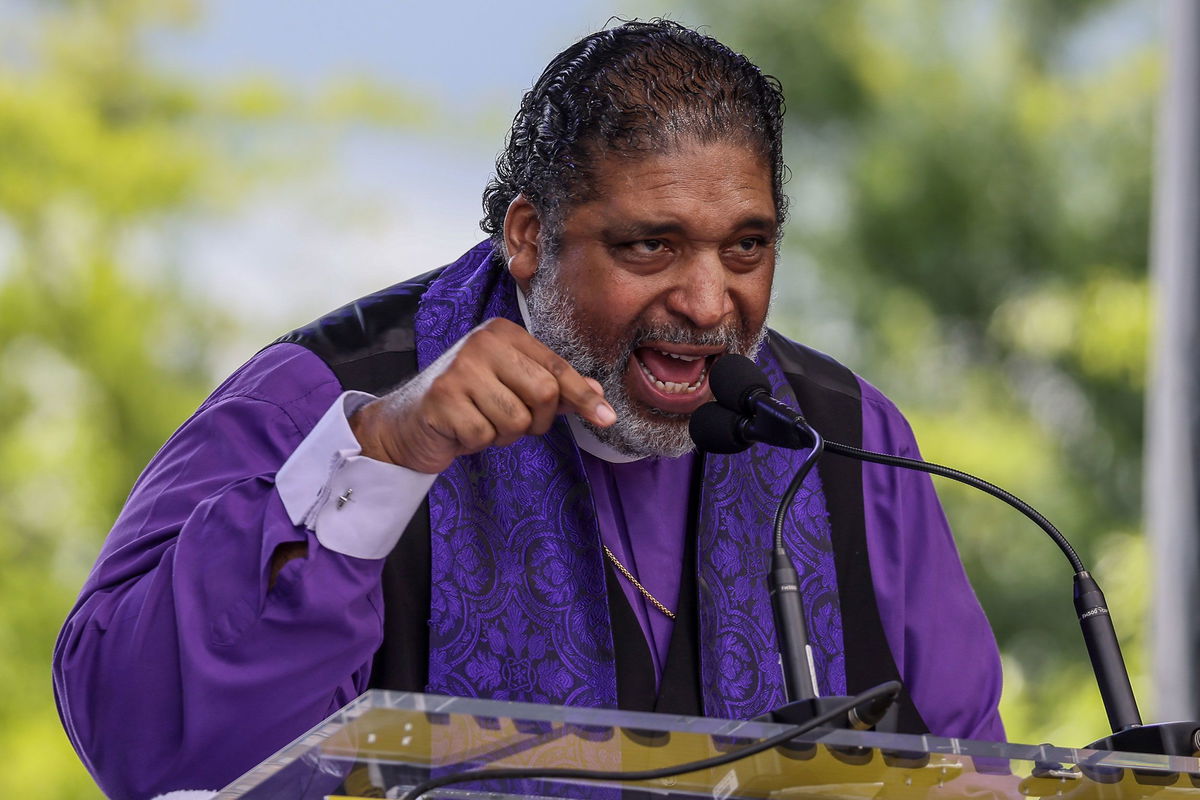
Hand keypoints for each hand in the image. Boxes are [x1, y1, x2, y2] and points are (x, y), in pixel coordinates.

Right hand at [350, 318, 615, 472]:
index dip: (583, 396)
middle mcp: (481, 343)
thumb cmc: (466, 403)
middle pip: (544, 394)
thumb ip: (553, 388)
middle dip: (536, 421)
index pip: (556, 366)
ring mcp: (459, 369)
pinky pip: (486, 436)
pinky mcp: (442, 399)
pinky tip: (461, 430)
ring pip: (517, 420)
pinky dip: (478, 443)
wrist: (406, 423)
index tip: (607, 418)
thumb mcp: (511, 388)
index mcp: (503, 333)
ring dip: (504, 435)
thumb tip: (597, 395)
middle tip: (512, 422)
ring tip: (481, 423)